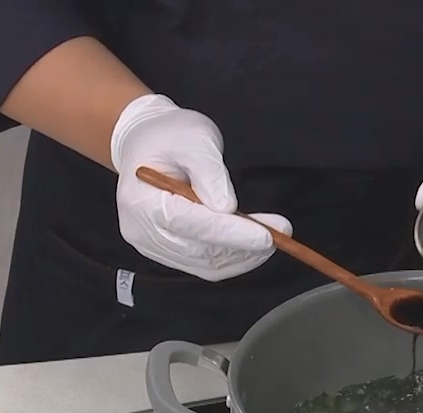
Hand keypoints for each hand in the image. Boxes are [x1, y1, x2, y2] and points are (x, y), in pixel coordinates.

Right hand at [111, 94, 291, 280]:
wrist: (146, 144)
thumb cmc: (170, 136)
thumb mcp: (194, 139)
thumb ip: (210, 172)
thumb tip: (227, 208)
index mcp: (142, 200)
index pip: (190, 225)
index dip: (231, 233)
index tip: (266, 236)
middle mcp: (141, 230)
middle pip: (200, 252)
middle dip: (244, 246)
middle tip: (281, 232)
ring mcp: (152, 246)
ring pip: (206, 265)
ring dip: (244, 255)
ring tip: (272, 235)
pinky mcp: (166, 253)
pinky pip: (204, 265)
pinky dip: (233, 258)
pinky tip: (252, 243)